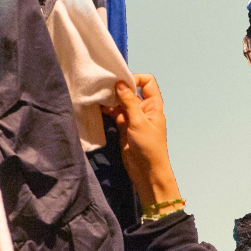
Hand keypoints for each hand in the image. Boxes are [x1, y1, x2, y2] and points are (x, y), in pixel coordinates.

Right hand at [102, 73, 181, 207]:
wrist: (147, 171)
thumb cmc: (149, 147)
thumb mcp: (139, 122)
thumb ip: (130, 102)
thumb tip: (120, 83)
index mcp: (153, 105)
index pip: (147, 82)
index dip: (134, 78)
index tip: (120, 82)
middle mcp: (144, 109)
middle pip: (131, 90)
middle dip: (118, 88)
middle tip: (102, 87)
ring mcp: (133, 118)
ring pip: (120, 102)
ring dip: (110, 99)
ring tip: (96, 96)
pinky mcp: (123, 127)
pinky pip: (115, 114)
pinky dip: (107, 110)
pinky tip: (96, 107)